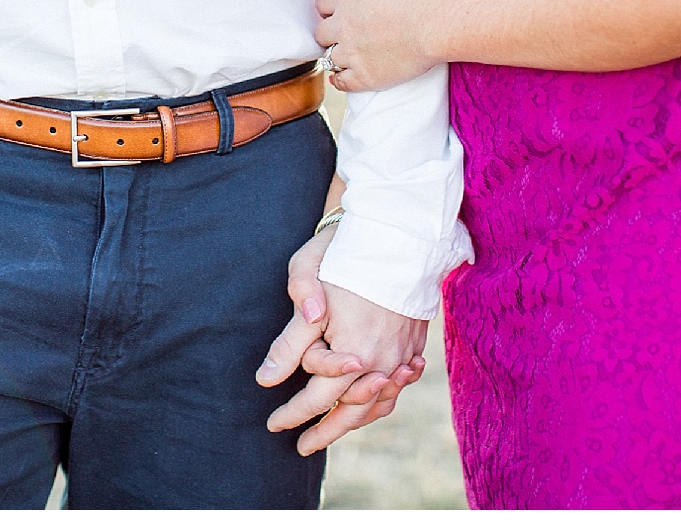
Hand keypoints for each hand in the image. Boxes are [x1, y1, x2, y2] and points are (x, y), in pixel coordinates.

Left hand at [257, 226, 428, 454]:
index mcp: (353, 353)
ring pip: (377, 403)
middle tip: (302, 447)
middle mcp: (382, 362)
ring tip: (333, 430)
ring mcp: (403, 355)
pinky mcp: (415, 344)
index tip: (273, 424)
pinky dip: (381, 400)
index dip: (291, 414)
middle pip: (350, 412)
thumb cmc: (345, 257)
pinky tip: (370, 402)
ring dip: (354, 421)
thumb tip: (265, 380)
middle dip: (323, 431)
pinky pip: (398, 386)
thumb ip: (289, 343)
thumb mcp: (306, 291)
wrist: (398, 233)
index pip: (315, 398)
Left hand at [315, 0, 440, 92]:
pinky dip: (340, 80)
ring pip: (330, 57)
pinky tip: (342, 77)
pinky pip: (343, 82)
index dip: (328, 6)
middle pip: (321, 32)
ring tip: (345, 54)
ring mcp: (353, 54)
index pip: (322, 3)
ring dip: (335, 54)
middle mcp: (344, 27)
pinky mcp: (367, 76)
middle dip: (328, 31)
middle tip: (339, 32)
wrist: (435, 20)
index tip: (334, 9)